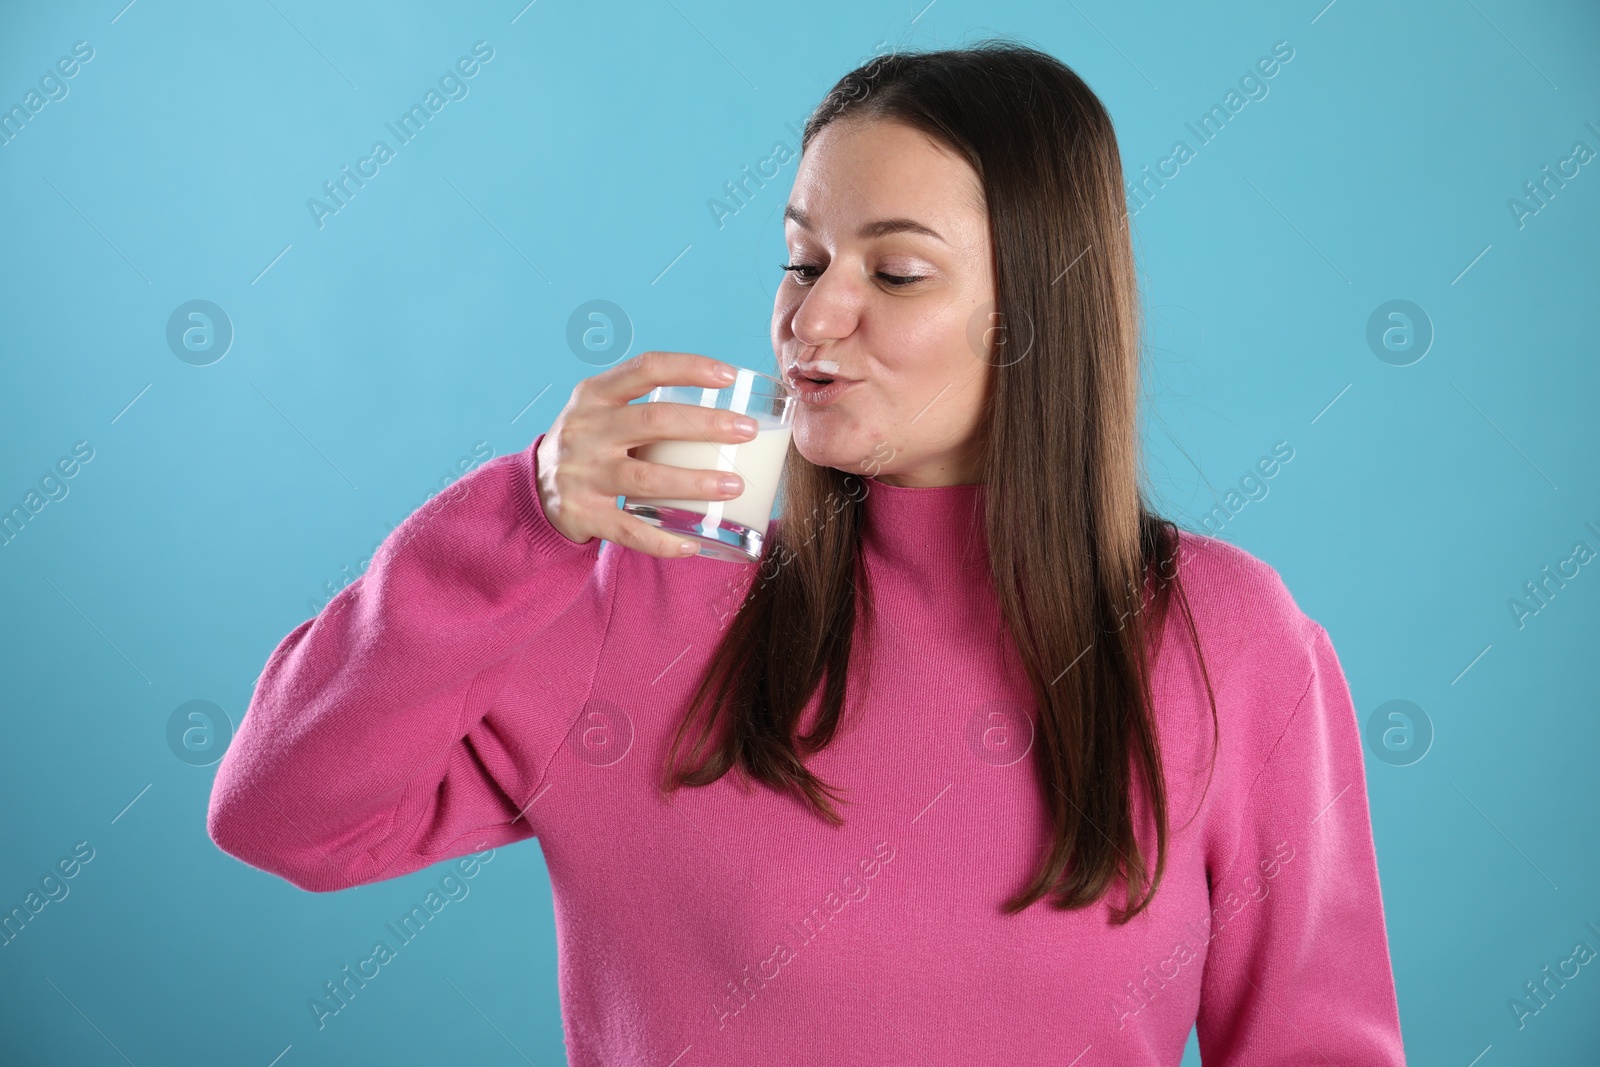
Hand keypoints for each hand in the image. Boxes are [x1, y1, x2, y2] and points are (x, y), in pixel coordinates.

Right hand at [534, 351, 759, 557]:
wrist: (536, 487)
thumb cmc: (590, 443)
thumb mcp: (602, 411)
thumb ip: (646, 404)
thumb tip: (723, 411)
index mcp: (594, 395)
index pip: (645, 369)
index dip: (689, 368)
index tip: (729, 375)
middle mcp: (586, 429)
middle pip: (654, 421)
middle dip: (707, 425)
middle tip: (747, 431)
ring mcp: (583, 473)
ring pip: (646, 478)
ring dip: (695, 482)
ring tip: (733, 486)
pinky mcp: (583, 514)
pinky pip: (630, 531)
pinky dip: (664, 541)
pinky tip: (693, 544)